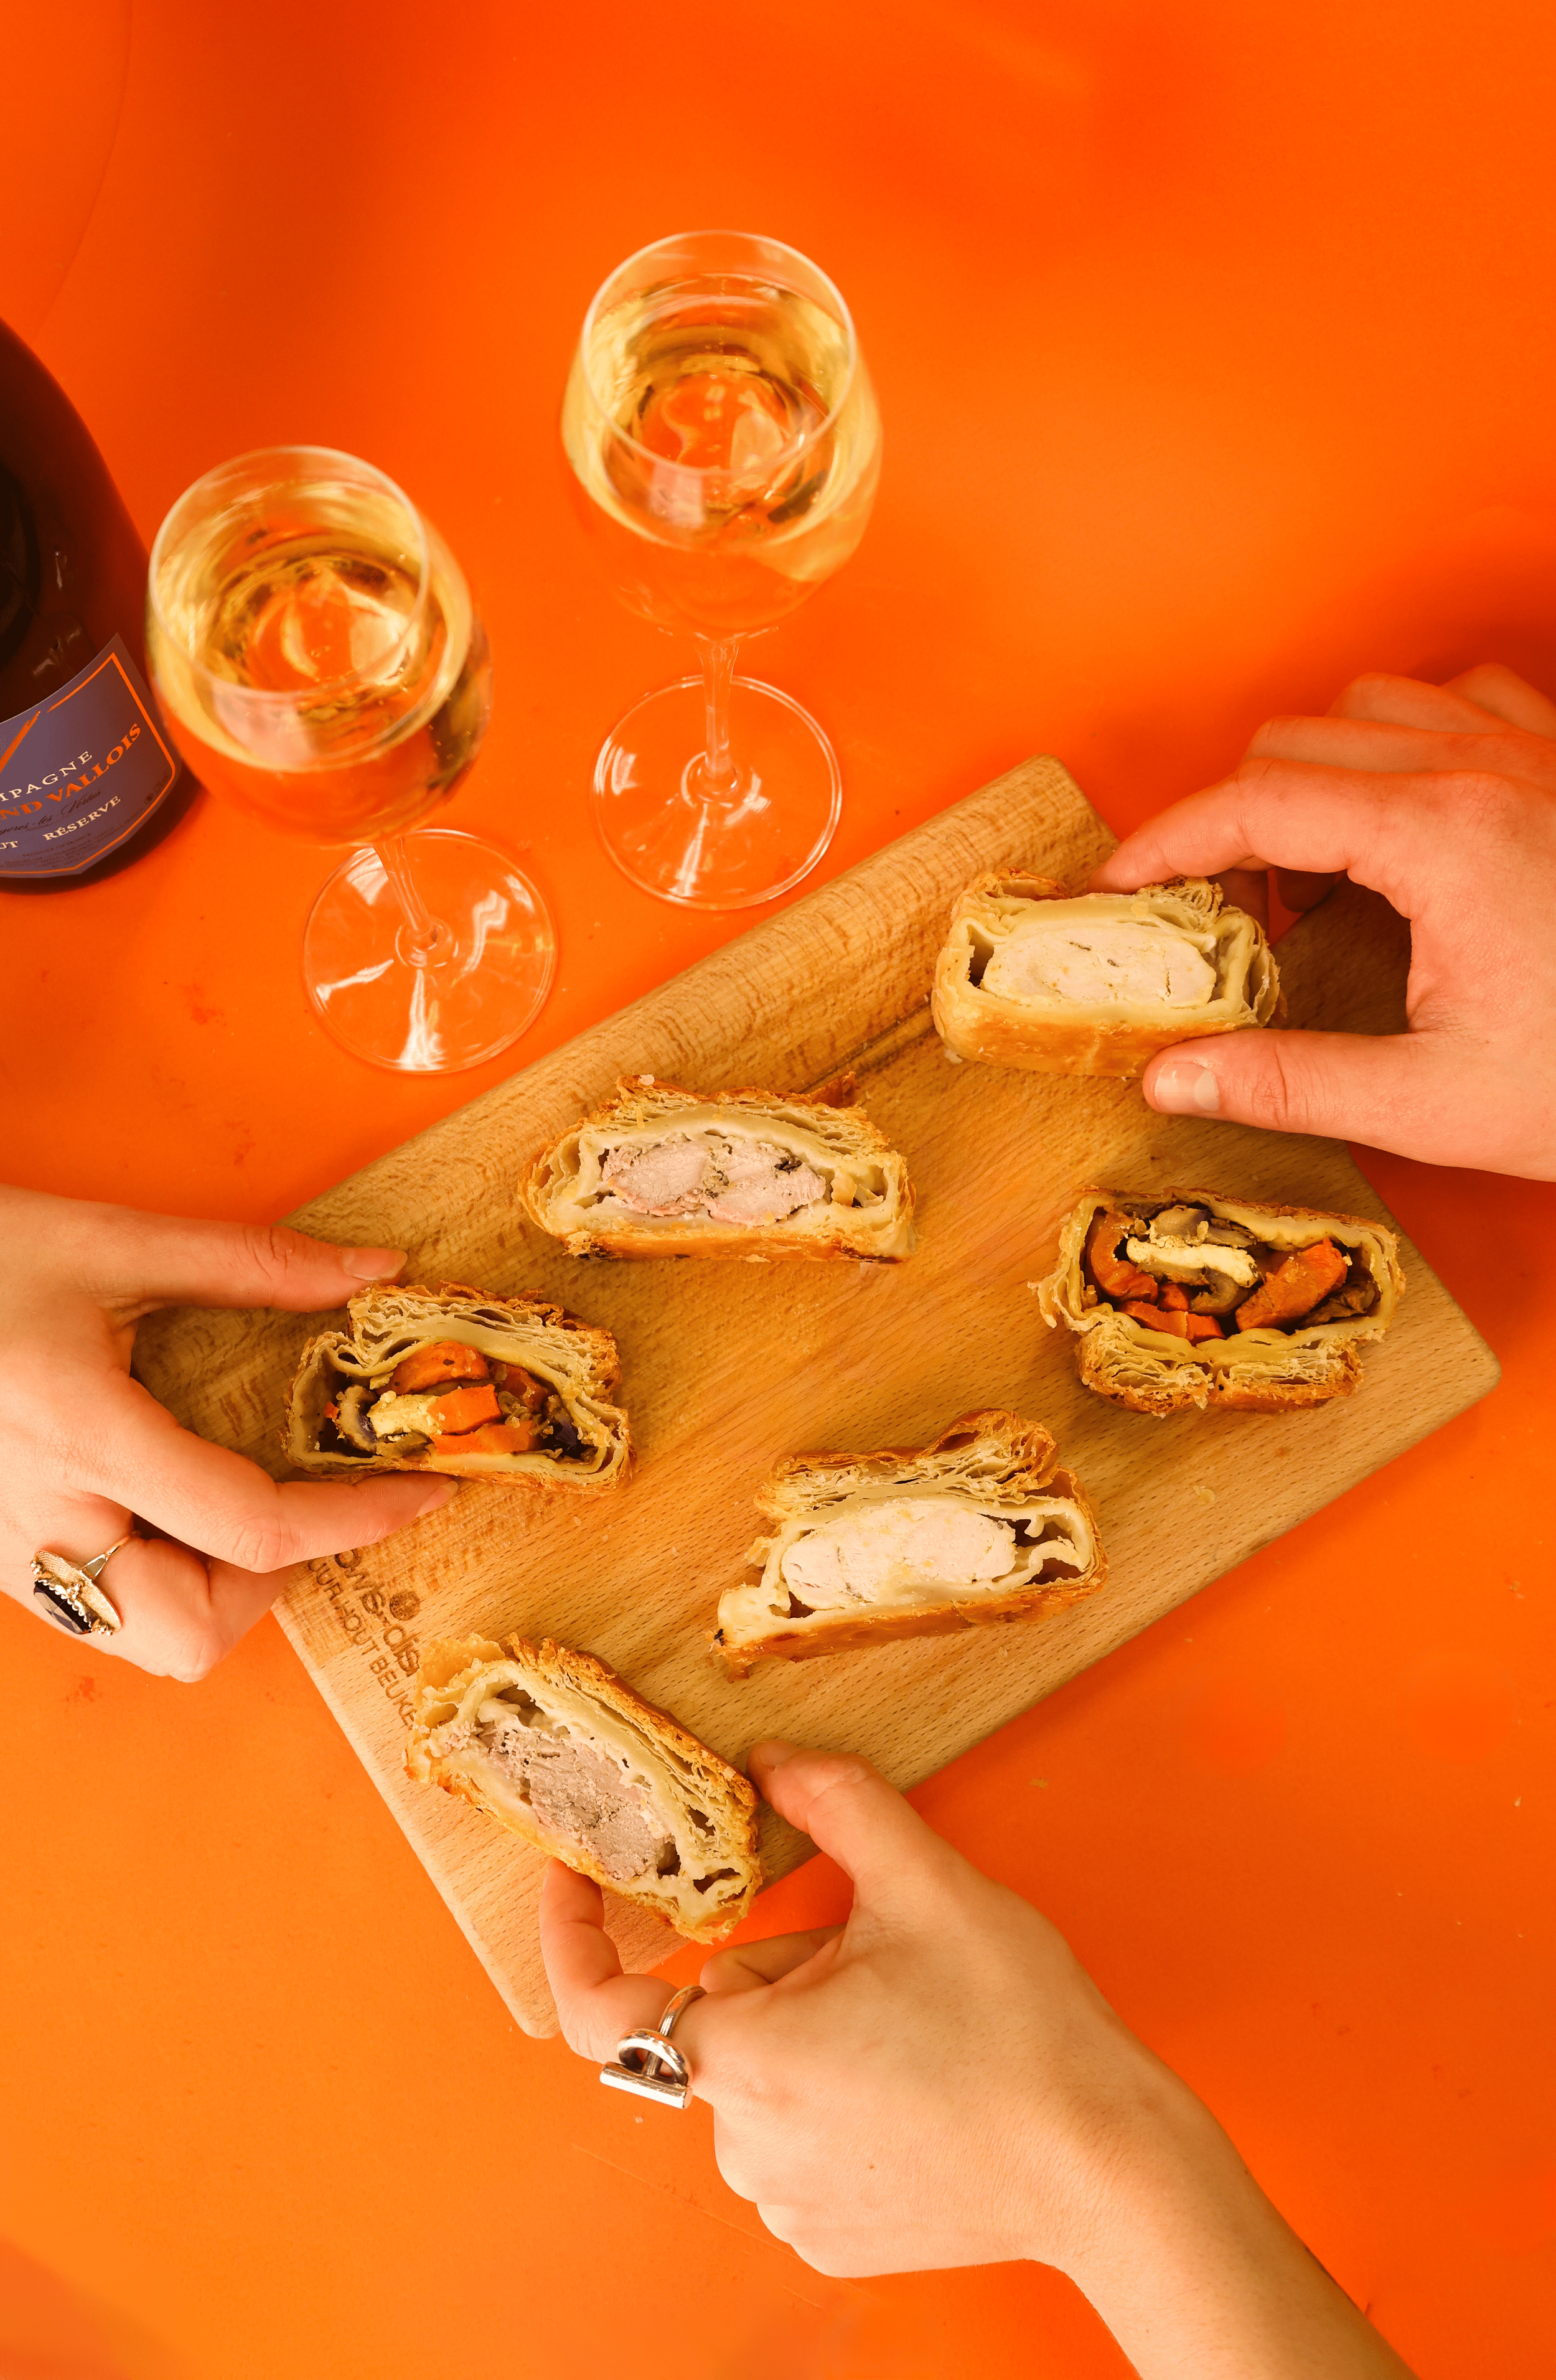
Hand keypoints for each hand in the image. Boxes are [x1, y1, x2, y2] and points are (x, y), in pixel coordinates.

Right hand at [2, 1186, 449, 1679]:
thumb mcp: (112, 1239)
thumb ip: (251, 1264)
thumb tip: (375, 1271)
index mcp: (84, 1436)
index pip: (252, 1527)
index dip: (357, 1521)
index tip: (420, 1492)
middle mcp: (43, 1520)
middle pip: (193, 1636)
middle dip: (270, 1585)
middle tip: (297, 1504)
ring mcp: (7, 1553)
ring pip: (142, 1642)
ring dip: (212, 1594)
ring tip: (228, 1505)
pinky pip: (96, 1613)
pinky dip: (154, 1582)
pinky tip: (162, 1505)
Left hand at [541, 1743, 1413, 2378]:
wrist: (1108, 2167)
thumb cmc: (1022, 2032)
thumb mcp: (929, 1884)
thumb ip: (837, 1801)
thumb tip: (771, 1759)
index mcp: (748, 2057)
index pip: (603, 2006)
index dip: (571, 1935)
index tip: (570, 1876)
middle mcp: (747, 2144)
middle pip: (726, 2013)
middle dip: (784, 1967)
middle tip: (880, 1957)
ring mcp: (787, 2200)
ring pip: (764, 2073)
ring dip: (816, 2030)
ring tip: (917, 2027)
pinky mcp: (828, 2232)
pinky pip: (797, 2137)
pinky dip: (839, 2096)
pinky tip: (918, 2087)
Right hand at [1093, 663, 1555, 1176]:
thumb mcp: (1435, 1103)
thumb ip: (1289, 1083)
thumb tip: (1167, 1079)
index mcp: (1438, 839)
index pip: (1254, 801)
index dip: (1164, 842)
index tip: (1118, 888)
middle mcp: (1483, 768)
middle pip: (1294, 743)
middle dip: (1231, 819)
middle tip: (1222, 915)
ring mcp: (1534, 754)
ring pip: (1370, 705)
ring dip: (1313, 773)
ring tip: (1314, 872)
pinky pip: (1458, 698)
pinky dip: (1402, 742)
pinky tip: (1403, 822)